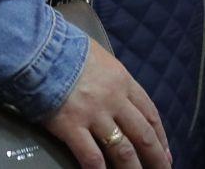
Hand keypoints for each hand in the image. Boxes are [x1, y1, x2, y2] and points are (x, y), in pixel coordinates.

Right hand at [42, 42, 170, 167]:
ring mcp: (94, 114)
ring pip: (123, 150)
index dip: (161, 137)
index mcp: (123, 81)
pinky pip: (91, 156)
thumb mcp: (100, 56)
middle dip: (156, 158)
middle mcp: (114, 99)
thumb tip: (119, 93)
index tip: (165, 153)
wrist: (39, 47)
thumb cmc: (66, 48)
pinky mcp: (72, 126)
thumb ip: (112, 77)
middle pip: (143, 135)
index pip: (150, 113)